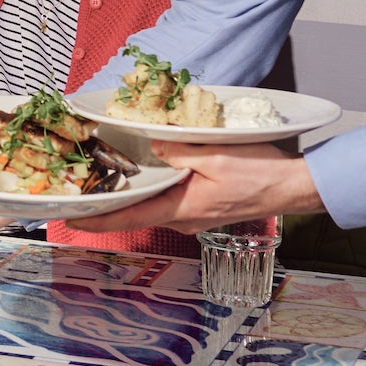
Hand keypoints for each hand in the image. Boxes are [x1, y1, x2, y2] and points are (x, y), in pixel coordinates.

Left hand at [76, 141, 322, 234]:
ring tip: (100, 181)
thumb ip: (179, 151)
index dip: (99, 218)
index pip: (131, 216)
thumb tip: (152, 146)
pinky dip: (151, 190)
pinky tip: (141, 174)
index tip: (72, 219)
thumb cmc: (259, 173)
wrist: (292, 187)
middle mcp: (184, 217)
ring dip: (129, 195)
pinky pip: (169, 200)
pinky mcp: (202, 207)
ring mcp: (193, 215)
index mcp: (182, 208)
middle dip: (107, 204)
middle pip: (137, 212)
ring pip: (153, 206)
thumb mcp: (215, 155)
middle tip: (78, 193)